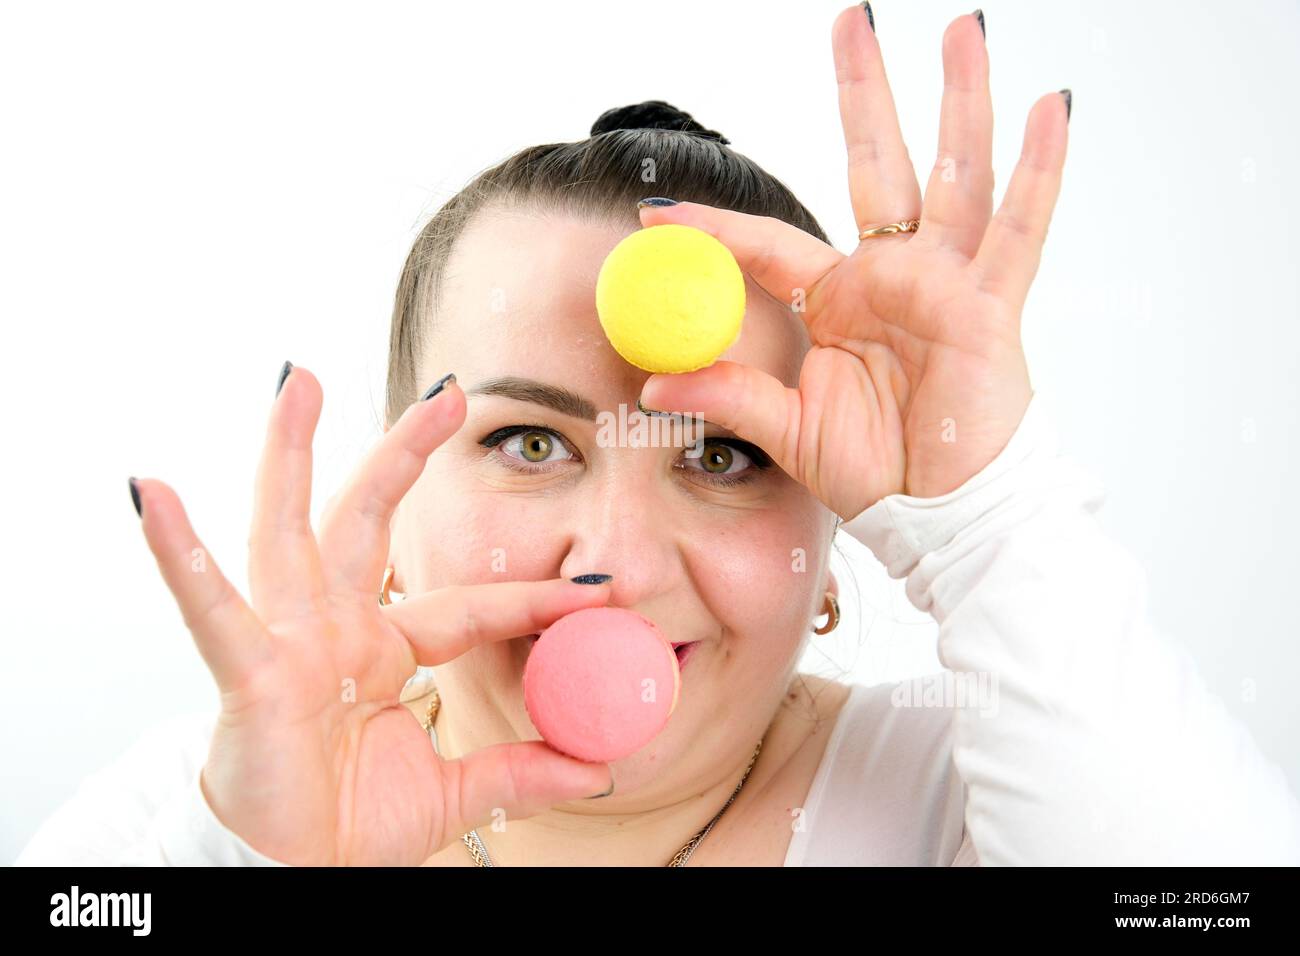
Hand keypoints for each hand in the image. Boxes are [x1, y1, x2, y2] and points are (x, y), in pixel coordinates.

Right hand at [131, 366, 615, 865]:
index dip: (531, 597)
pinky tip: (151, 494)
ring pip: (289, 531)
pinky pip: (212, 612)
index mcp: (381, 650)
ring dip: (290, 453)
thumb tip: (596, 767)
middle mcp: (333, 630)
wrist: (287, 882)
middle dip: (405, 454)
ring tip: (296, 379)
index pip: (467, 606)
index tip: (599, 586)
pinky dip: (180, 556)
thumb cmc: (346, 827)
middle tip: (448, 392)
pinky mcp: (247, 676)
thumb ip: (519, 774)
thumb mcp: (451, 794)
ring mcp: (287, 644)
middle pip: (369, 522)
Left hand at [637, 7, 1068, 517]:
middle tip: (854, 19)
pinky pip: (1020, 231)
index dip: (714, 229)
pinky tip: (1051, 109)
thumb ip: (730, 396)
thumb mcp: (790, 429)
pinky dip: (1039, 171)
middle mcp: (891, 277)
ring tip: (963, 28)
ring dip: (960, 100)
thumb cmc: (876, 470)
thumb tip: (652, 384)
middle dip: (864, 93)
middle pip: (879, 165)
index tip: (657, 210)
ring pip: (955, 173)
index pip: (768, 246)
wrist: (941, 513)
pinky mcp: (991, 306)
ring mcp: (946, 283)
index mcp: (836, 302)